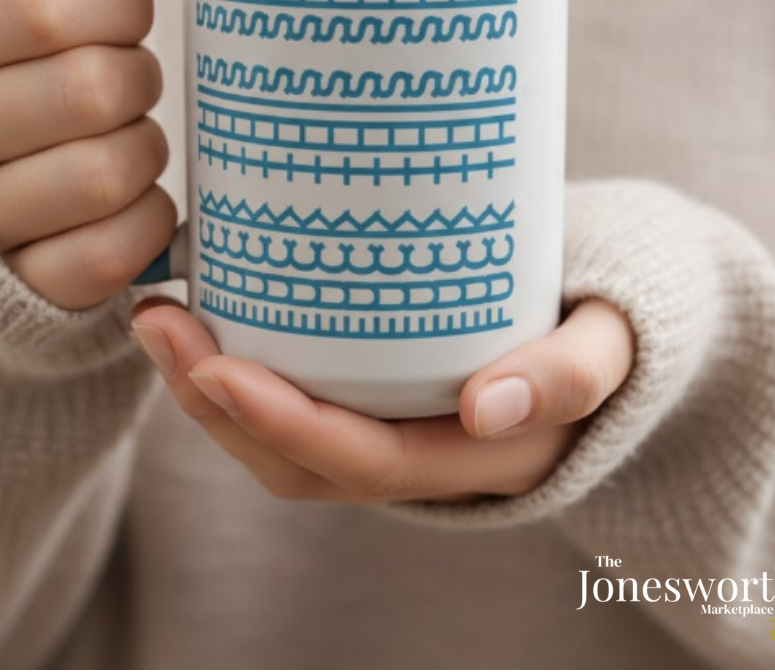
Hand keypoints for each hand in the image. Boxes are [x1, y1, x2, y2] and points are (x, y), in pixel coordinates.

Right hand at [0, 0, 175, 308]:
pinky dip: (147, 220)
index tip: (124, 13)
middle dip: (140, 76)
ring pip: (106, 174)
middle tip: (130, 80)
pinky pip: (111, 253)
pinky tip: (132, 197)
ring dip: (146, 148)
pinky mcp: (20, 284)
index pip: (45, 6)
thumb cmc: (19, 63)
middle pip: (91, 90)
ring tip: (127, 135)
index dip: (119, 3)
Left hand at [130, 298, 634, 501]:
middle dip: (216, 405)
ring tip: (156, 316)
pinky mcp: (377, 397)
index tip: (218, 365)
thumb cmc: (612, 322)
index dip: (284, 426)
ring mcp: (396, 431)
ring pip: (283, 442)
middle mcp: (425, 460)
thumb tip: (489, 407)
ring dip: (208, 389)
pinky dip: (237, 371)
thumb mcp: (613, 340)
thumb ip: (571, 374)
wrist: (618, 325)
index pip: (364, 463)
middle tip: (157, 320)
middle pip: (300, 462)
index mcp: (479, 459)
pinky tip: (202, 311)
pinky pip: (295, 404)